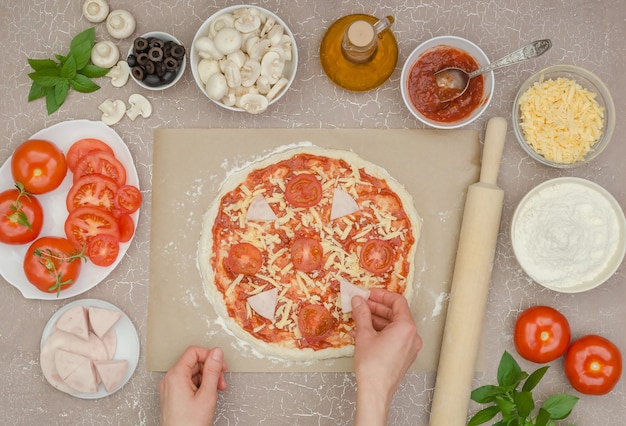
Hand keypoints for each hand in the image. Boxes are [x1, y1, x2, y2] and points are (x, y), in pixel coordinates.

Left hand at [158, 346, 227, 425]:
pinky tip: (208, 395)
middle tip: (221, 380)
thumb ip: (212, 370)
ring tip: (216, 390)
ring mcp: (170, 389)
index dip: (209, 355)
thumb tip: (216, 353)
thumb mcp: (207, 394)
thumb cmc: (189, 424)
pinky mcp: (173, 397)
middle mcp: (169, 380)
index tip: (220, 364)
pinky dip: (200, 386)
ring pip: (192, 374)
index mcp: (175, 376)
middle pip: (194, 363)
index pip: (193, 352)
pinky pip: (188, 383)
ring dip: (207, 379)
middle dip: (210, 370)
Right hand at [351, 289, 421, 424]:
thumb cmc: (373, 366)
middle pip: (396, 313)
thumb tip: (358, 301)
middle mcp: (412, 336)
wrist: (375, 392)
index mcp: (406, 327)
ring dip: (376, 320)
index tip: (368, 294)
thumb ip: (362, 314)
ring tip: (359, 318)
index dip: (381, 295)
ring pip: (393, 326)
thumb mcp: (364, 334)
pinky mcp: (404, 356)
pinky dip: (380, 332)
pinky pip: (393, 337)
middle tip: (361, 304)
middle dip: (377, 308)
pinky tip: (363, 332)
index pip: (397, 302)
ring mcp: (409, 347)